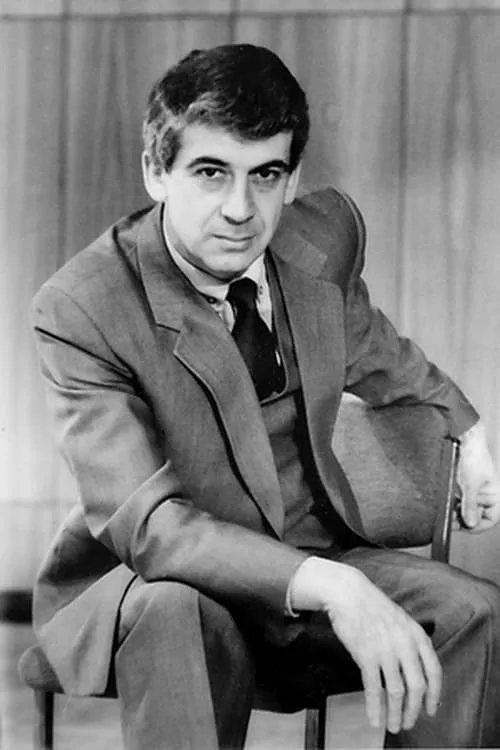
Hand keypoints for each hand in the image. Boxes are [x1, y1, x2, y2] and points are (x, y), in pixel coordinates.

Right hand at [289, 557, 441, 733]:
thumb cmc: (372, 606)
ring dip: (395, 714)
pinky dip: (375, 708)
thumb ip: (411, 642)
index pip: (434, 671)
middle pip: (417, 686)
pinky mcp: (367, 655)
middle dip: (414, 710)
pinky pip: (374, 689)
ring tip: (393, 726)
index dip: (434, 694)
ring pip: (396, 692)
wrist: (348, 593)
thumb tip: (416, 670)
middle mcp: (405, 644)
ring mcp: (386, 650)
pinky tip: (374, 718)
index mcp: (416, 634)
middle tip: (409, 723)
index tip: (431, 709)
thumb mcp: (401, 620)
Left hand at [457, 420, 499, 531]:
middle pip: (475, 514)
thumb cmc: (474, 457)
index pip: (490, 519)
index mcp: (495, 495)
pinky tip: (448, 495)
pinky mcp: (464, 484)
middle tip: (451, 517)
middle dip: (463, 516)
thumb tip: (471, 523)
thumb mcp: (470, 485)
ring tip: (449, 502)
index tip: (463, 527)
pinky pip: (459, 497)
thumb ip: (470, 506)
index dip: (477, 526)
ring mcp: (474, 489)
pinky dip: (453, 498)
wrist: (465, 437)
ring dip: (457, 507)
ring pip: (465, 507)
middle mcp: (486, 494)